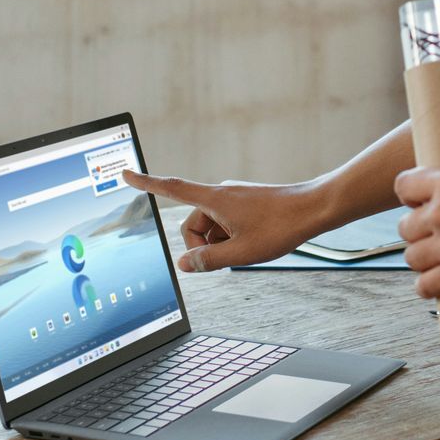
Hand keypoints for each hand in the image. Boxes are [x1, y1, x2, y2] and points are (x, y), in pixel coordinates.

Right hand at [122, 170, 325, 272]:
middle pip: (191, 224)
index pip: (171, 188)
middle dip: (202, 246)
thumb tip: (183, 264)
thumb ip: (208, 261)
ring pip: (210, 228)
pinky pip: (224, 224)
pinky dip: (230, 237)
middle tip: (228, 256)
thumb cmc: (281, 227)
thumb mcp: (241, 252)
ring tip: (247, 247)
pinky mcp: (244, 204)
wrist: (314, 209)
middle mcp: (219, 194)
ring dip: (219, 243)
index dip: (146, 183)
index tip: (125, 174)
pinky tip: (252, 242)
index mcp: (213, 199)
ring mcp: (232, 198)